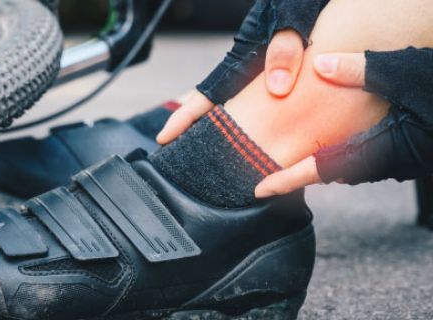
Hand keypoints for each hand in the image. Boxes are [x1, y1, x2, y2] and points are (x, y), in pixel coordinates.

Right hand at [156, 0, 328, 144]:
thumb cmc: (301, 3)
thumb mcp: (291, 20)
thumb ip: (284, 50)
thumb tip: (276, 87)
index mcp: (240, 60)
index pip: (204, 94)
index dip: (183, 118)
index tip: (164, 138)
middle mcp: (244, 70)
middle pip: (213, 107)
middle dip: (195, 132)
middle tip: (181, 159)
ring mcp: (258, 75)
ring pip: (235, 109)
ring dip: (221, 131)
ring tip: (212, 156)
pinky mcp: (278, 76)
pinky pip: (259, 105)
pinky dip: (252, 121)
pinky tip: (258, 135)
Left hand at [256, 48, 432, 197]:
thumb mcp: (408, 71)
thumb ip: (363, 69)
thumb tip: (320, 63)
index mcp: (387, 147)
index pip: (326, 168)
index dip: (289, 179)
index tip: (259, 189)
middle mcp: (393, 161)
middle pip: (336, 171)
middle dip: (302, 171)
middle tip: (268, 170)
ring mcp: (404, 160)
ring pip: (353, 165)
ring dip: (324, 161)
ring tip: (291, 156)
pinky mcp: (410, 151)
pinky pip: (368, 156)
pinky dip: (345, 150)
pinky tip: (334, 137)